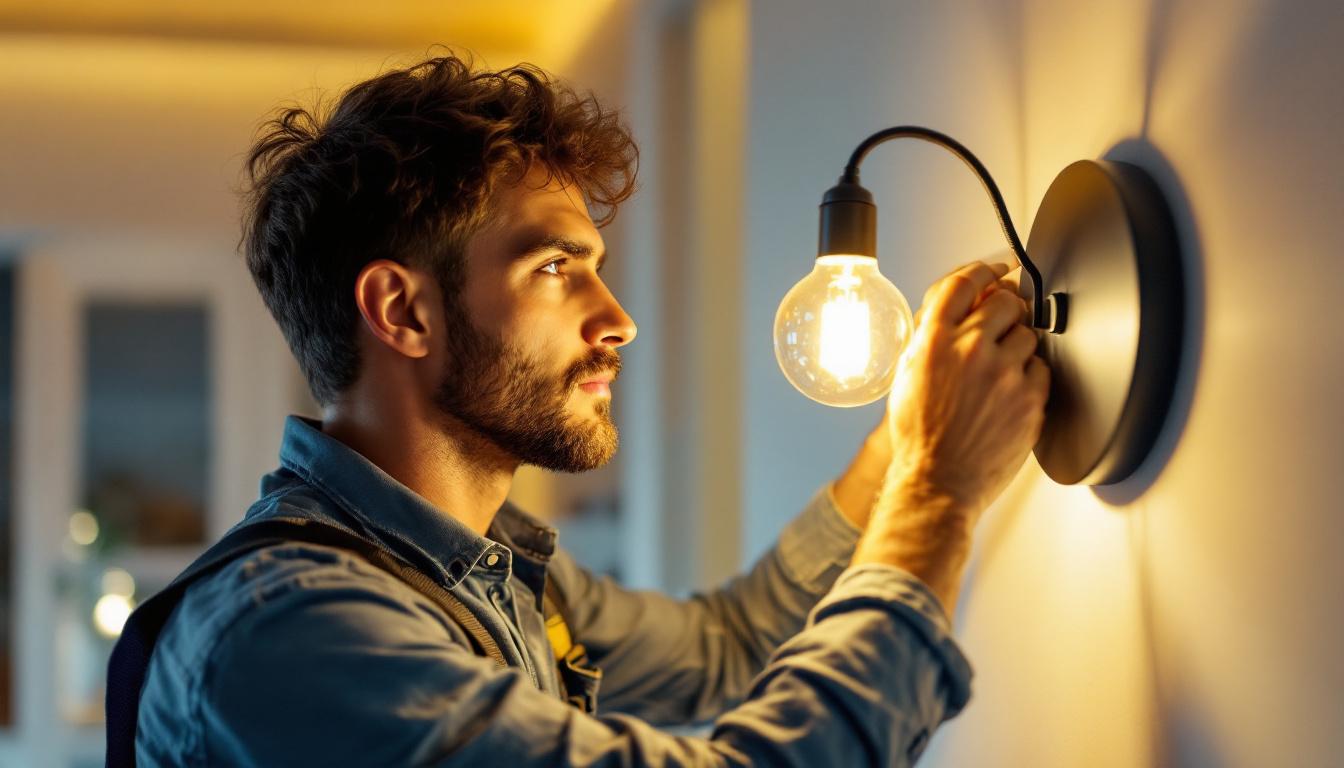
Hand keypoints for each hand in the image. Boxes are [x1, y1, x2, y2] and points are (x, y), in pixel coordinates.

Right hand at [829, 261, 1033, 526]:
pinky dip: (1029, 376)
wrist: (938, 480)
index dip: (982, 271)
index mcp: (933, 342)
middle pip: (1005, 301)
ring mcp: (1003, 374)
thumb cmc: (920, 436)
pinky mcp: (1030, 398)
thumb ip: (930, 338)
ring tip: (999, 374)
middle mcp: (969, 351)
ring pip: (1027, 334)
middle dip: (1006, 309)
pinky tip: (1009, 394)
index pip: (963, 285)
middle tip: (1002, 325)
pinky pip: (1041, 368)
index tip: (993, 271)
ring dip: (1017, 346)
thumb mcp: (908, 376)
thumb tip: (953, 312)